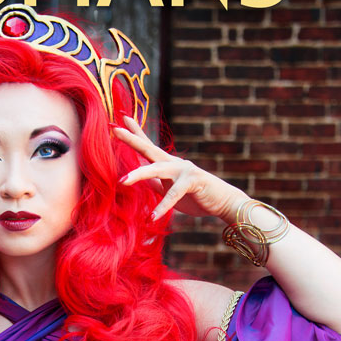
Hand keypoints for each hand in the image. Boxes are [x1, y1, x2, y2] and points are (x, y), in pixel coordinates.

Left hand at [114, 116, 247, 221]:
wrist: (224, 202)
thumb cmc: (196, 197)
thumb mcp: (170, 191)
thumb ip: (156, 184)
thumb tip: (141, 181)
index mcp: (168, 164)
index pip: (148, 147)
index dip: (135, 134)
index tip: (120, 122)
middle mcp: (174, 163)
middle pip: (149, 149)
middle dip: (132, 140)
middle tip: (116, 130)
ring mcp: (184, 169)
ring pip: (157, 169)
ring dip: (139, 175)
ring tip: (122, 181)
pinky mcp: (193, 181)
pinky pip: (173, 194)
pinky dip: (163, 206)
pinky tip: (152, 217)